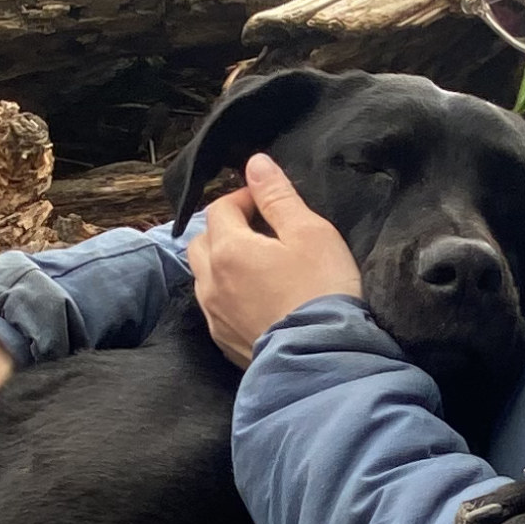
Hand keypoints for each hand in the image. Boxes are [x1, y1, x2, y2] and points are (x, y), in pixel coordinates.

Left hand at [185, 153, 362, 369]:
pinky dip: (228, 293)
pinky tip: (256, 298)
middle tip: (258, 230)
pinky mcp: (224, 342)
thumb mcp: (309, 232)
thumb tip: (255, 164)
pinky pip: (216, 307)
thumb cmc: (321, 291)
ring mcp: (214, 315)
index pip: (221, 208)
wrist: (322, 359)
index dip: (243, 197)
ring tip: (256, 264)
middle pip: (202, 241)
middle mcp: (211, 282)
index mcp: (228, 249)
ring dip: (222, 262)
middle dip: (224, 228)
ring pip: (204, 276)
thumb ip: (278, 197)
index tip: (268, 201)